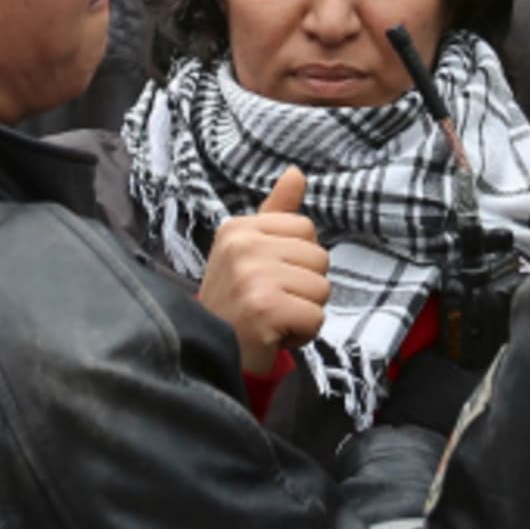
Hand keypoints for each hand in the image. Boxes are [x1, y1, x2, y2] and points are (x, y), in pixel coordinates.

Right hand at [197, 168, 329, 375]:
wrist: (208, 356)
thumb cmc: (236, 304)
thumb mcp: (251, 251)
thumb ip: (277, 213)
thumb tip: (296, 173)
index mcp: (238, 227)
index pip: (305, 228)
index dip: (296, 261)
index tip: (266, 280)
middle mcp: (242, 245)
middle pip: (319, 257)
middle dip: (303, 287)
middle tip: (270, 303)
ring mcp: (251, 275)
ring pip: (321, 288)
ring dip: (304, 312)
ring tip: (272, 319)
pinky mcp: (264, 307)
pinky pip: (316, 317)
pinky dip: (302, 334)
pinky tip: (274, 336)